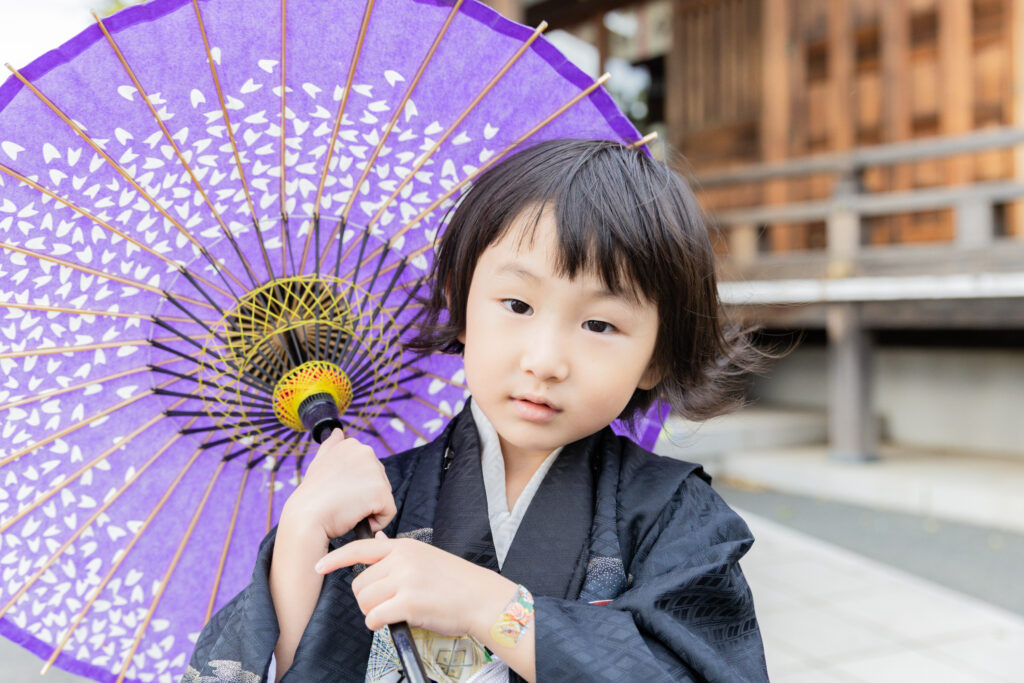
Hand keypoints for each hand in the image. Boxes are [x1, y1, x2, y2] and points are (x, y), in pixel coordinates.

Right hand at [281, 428, 395, 541]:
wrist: (307, 517)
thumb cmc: (312, 495)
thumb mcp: (319, 464)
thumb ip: (331, 447)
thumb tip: (338, 431)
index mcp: (352, 445)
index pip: (368, 470)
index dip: (355, 486)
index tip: (337, 491)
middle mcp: (366, 452)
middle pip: (379, 482)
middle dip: (364, 497)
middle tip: (342, 502)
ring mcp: (375, 471)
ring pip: (384, 497)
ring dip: (369, 509)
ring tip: (347, 509)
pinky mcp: (381, 492)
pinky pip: (388, 513)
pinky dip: (376, 523)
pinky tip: (356, 519)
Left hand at [315, 534, 517, 636]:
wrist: (481, 597)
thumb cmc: (455, 582)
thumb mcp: (425, 557)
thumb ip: (399, 554)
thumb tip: (374, 540)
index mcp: (404, 547)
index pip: (361, 548)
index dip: (336, 559)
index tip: (320, 566)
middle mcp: (402, 560)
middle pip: (360, 583)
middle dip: (367, 599)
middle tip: (386, 604)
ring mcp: (405, 580)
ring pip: (365, 601)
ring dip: (373, 612)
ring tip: (393, 612)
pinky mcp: (409, 603)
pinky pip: (375, 617)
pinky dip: (378, 623)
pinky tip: (393, 621)